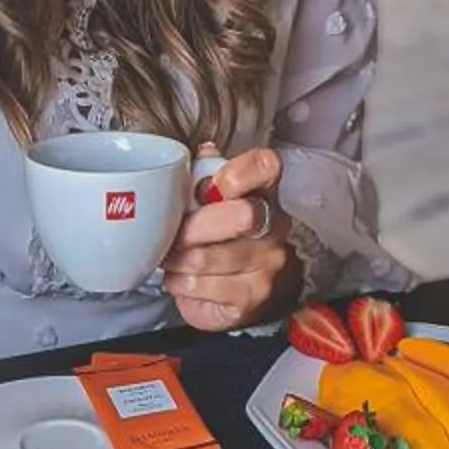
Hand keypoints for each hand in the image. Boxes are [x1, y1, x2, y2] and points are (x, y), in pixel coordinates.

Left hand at [164, 146, 299, 335]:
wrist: (238, 292)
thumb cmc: (220, 237)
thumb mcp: (210, 201)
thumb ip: (203, 174)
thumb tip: (196, 153)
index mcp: (264, 191)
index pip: (265, 166)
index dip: (235, 173)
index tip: (207, 188)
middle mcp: (275, 225)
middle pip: (239, 215)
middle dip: (193, 227)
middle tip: (175, 233)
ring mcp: (268, 263)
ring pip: (206, 257)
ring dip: (177, 259)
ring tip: (173, 257)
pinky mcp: (252, 295)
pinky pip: (201, 286)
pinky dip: (179, 282)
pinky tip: (182, 277)